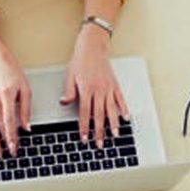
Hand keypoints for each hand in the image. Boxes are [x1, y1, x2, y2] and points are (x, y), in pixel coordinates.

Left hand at [60, 26, 128, 147]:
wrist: (93, 46)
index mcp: (86, 88)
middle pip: (99, 115)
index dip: (84, 127)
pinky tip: (125, 118)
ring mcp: (108, 87)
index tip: (84, 138)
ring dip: (114, 124)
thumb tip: (64, 103)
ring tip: (115, 135)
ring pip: (112, 109)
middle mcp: (99, 89)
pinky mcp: (115, 84)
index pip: (84, 113)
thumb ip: (68, 91)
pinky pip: (120, 99)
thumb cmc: (80, 60)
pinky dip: (123, 109)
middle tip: (99, 144)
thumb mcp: (70, 75)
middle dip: (99, 131)